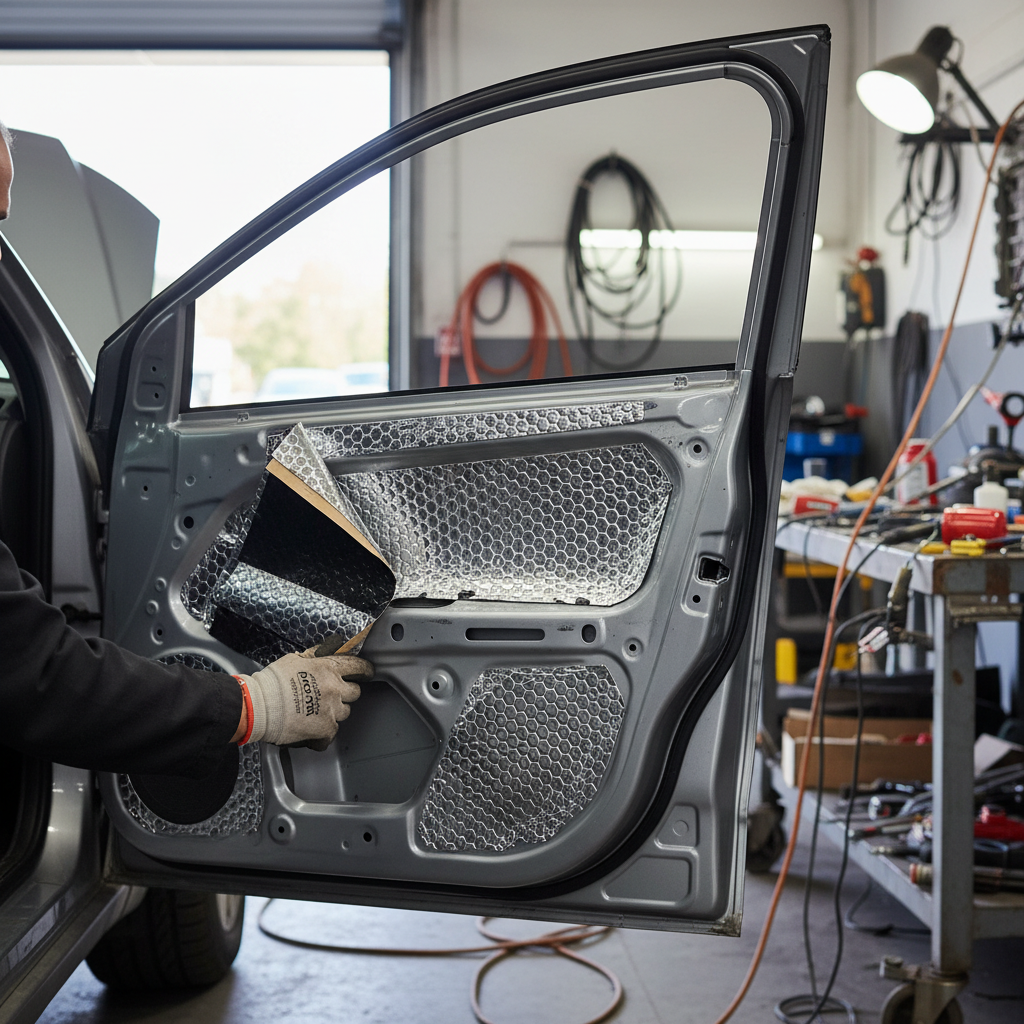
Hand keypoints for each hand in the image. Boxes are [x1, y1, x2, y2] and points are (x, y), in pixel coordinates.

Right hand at [241, 649, 373, 750]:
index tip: (366, 673)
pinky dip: (322, 735)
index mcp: (328, 668)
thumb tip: (327, 649)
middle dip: (344, 693)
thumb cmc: (272, 682)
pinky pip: (332, 734)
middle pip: (354, 692)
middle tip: (328, 695)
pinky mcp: (325, 729)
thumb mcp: (295, 658)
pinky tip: (310, 731)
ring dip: (333, 712)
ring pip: (345, 713)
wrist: (258, 705)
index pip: (358, 667)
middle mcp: (334, 688)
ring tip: (314, 712)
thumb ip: (316, 655)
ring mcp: (331, 710)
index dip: (364, 670)